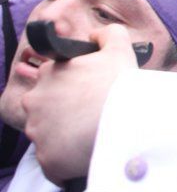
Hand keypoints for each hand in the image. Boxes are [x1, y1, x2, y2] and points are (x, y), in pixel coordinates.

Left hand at [22, 24, 137, 183]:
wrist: (127, 124)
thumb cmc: (121, 84)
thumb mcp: (120, 47)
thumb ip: (107, 34)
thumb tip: (96, 35)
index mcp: (50, 73)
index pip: (54, 78)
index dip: (74, 85)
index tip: (90, 91)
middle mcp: (36, 101)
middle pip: (48, 106)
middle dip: (65, 109)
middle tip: (91, 112)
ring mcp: (38, 131)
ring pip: (48, 132)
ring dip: (65, 133)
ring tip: (92, 131)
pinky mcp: (45, 157)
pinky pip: (54, 157)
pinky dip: (68, 156)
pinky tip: (88, 148)